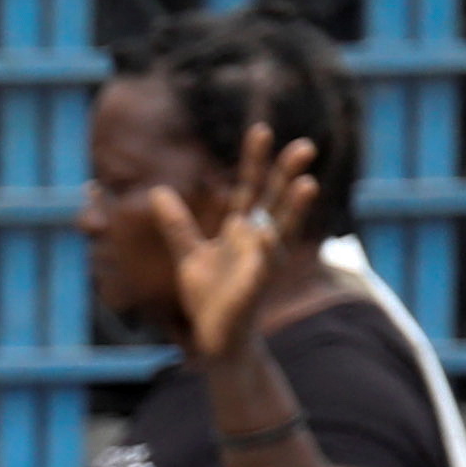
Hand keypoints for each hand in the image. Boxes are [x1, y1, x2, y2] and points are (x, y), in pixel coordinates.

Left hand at [147, 120, 320, 365]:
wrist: (215, 338)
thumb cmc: (210, 295)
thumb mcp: (188, 253)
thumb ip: (176, 224)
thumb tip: (156, 191)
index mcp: (242, 230)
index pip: (250, 187)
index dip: (254, 159)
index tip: (260, 128)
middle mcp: (259, 241)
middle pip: (275, 200)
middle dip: (288, 174)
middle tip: (304, 145)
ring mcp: (261, 262)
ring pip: (281, 229)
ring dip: (295, 207)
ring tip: (309, 183)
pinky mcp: (255, 285)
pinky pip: (262, 263)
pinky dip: (264, 247)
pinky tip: (264, 230)